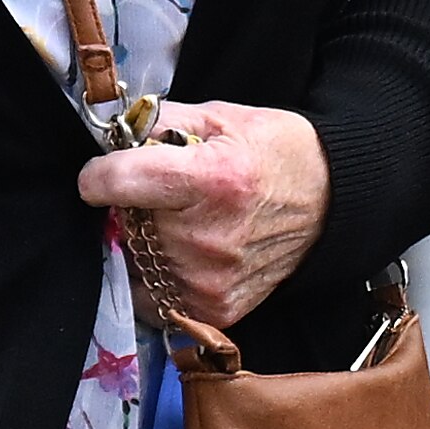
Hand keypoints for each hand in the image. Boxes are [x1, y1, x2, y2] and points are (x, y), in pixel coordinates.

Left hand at [77, 100, 331, 333]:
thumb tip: (108, 136)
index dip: (100, 173)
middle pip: (124, 223)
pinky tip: (185, 252)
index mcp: (211, 180)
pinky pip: (155, 294)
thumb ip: (156, 122)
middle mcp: (207, 238)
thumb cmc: (272, 153)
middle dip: (129, 207)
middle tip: (161, 195)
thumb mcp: (218, 117)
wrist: (329, 203)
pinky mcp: (214, 311)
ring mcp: (209, 282)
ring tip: (180, 222)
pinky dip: (158, 274)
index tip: (103, 172)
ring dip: (143, 242)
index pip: (118, 182)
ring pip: (135, 260)